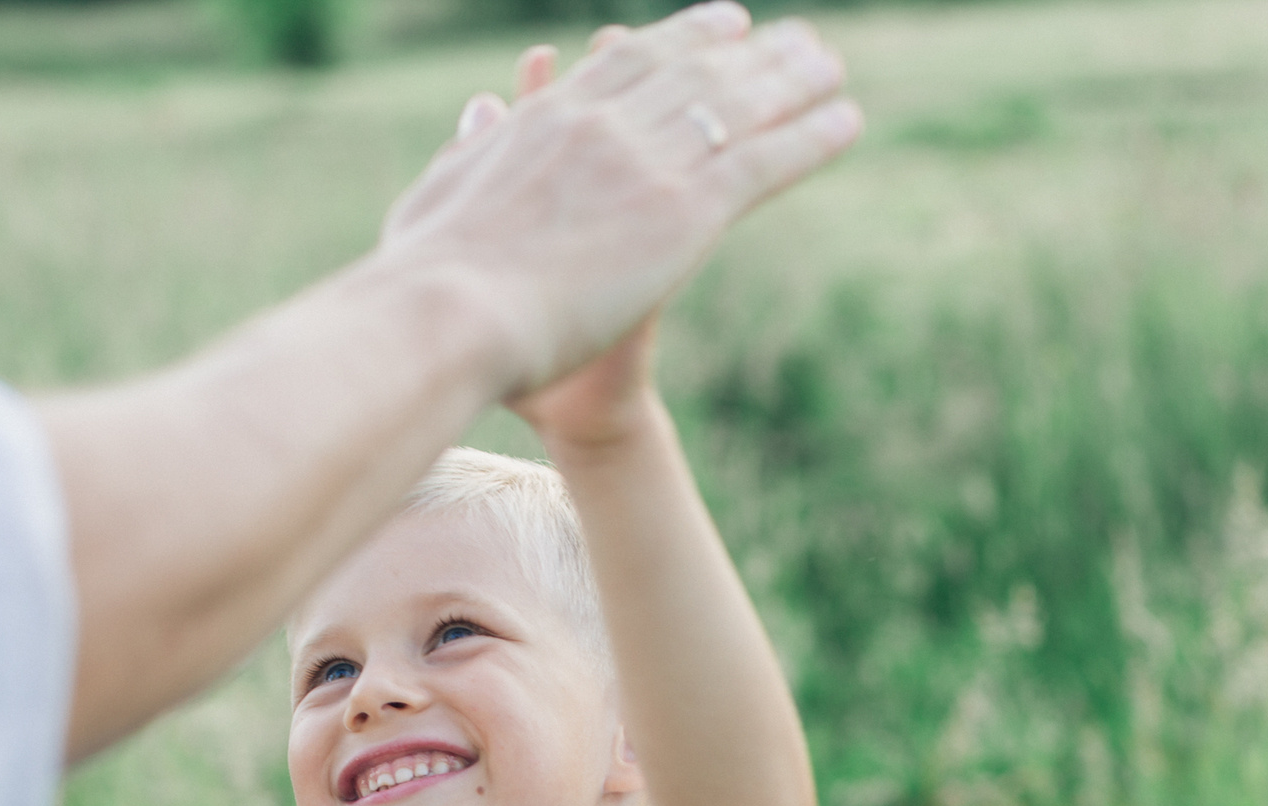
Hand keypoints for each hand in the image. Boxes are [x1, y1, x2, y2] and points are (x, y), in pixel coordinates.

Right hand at [380, 4, 857, 398]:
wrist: (449, 315)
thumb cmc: (420, 283)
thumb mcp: (437, 202)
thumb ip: (469, 153)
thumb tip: (485, 105)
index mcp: (545, 121)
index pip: (625, 64)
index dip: (677, 40)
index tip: (716, 27)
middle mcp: (603, 125)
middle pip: (692, 73)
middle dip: (747, 52)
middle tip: (793, 38)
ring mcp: (647, 162)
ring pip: (738, 108)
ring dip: (793, 82)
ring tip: (832, 67)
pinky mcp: (684, 211)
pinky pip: (764, 163)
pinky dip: (810, 138)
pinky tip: (847, 122)